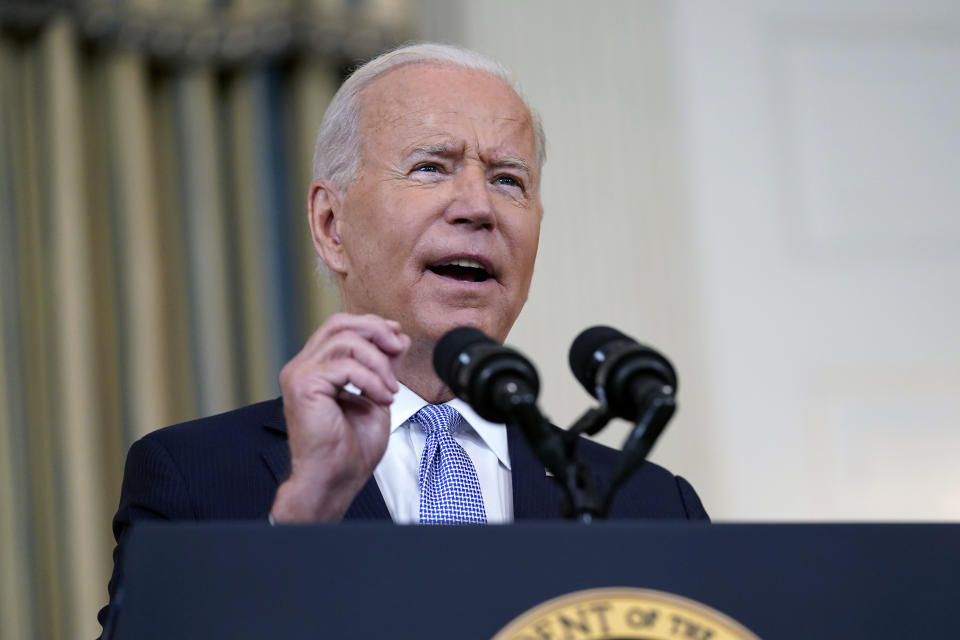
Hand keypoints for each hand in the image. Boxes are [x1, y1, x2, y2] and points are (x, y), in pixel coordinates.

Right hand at [270, 313, 409, 521]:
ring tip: (389, 388)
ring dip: (378, 362)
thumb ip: (382, 367)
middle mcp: (303, 367)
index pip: (340, 327)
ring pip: (345, 340)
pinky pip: (346, 366)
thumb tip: (397, 338)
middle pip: (339, 323)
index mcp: (316, 368)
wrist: (334, 480)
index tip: (398, 339)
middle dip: (375, 330)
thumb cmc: (349, 450)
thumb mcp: (376, 397)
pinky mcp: (304, 386)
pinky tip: (381, 398)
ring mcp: (300, 374)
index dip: (371, 326)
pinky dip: (371, 380)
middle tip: (398, 347)